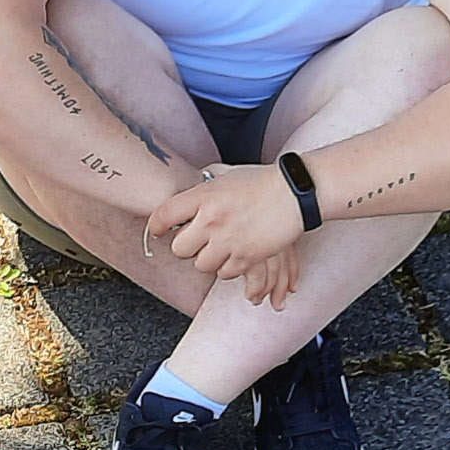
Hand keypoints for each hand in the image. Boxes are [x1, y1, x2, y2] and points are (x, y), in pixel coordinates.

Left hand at [146, 165, 303, 305]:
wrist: (294, 193)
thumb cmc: (261, 182)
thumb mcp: (225, 175)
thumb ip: (202, 188)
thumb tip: (184, 199)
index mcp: (204, 196)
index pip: (163, 216)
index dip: (156, 227)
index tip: (158, 231)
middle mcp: (211, 219)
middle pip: (179, 249)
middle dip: (186, 247)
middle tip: (197, 240)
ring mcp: (228, 240)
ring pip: (201, 265)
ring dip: (208, 259)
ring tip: (220, 246)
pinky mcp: (246, 257)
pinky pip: (224, 273)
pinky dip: (228, 267)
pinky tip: (236, 253)